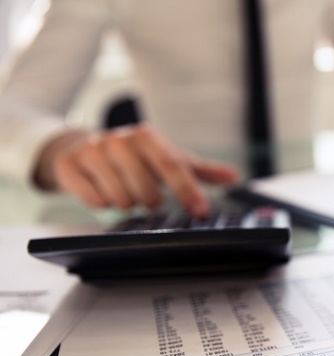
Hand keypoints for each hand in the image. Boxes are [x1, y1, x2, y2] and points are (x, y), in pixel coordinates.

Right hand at [34, 124, 238, 216]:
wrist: (85, 148)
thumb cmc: (136, 158)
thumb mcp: (169, 160)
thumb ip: (201, 171)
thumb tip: (233, 176)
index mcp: (148, 137)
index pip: (172, 166)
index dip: (187, 191)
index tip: (201, 211)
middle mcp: (120, 140)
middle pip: (146, 190)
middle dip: (150, 201)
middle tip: (146, 196)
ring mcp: (93, 150)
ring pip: (121, 198)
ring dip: (127, 203)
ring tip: (125, 192)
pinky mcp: (70, 165)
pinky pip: (93, 199)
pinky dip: (101, 203)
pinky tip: (103, 193)